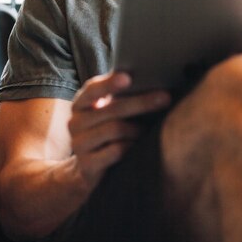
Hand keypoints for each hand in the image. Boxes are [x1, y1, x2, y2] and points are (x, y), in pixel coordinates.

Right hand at [68, 71, 170, 190]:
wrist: (90, 167)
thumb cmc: (107, 129)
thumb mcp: (108, 110)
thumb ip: (120, 94)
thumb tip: (151, 75)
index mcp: (81, 103)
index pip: (93, 89)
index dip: (109, 83)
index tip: (128, 78)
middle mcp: (75, 122)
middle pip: (113, 109)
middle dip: (142, 102)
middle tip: (165, 98)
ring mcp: (79, 144)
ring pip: (116, 129)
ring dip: (137, 129)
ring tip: (148, 130)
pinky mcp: (87, 165)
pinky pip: (116, 151)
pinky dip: (131, 147)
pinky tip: (138, 147)